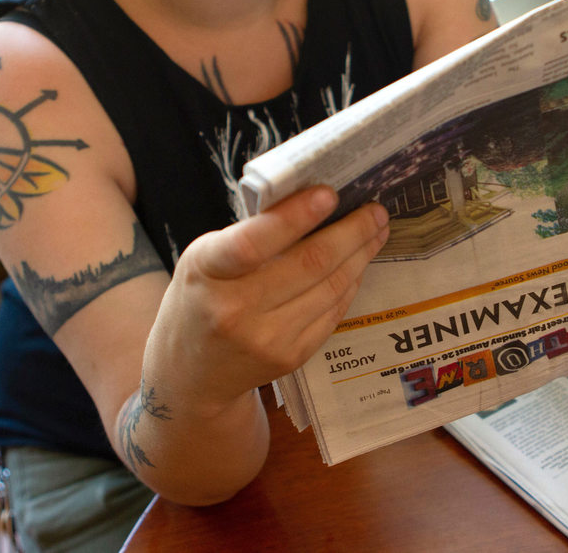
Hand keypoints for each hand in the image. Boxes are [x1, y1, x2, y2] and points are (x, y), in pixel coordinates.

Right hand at [144, 185, 389, 411]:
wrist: (191, 373)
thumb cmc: (200, 298)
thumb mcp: (206, 258)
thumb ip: (251, 233)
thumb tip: (313, 200)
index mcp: (207, 271)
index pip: (254, 243)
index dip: (296, 216)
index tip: (331, 193)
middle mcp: (234, 309)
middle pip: (309, 264)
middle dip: (352, 232)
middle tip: (375, 210)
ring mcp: (266, 339)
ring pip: (330, 287)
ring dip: (360, 255)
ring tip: (375, 231)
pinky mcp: (290, 357)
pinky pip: (333, 312)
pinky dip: (350, 283)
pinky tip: (358, 263)